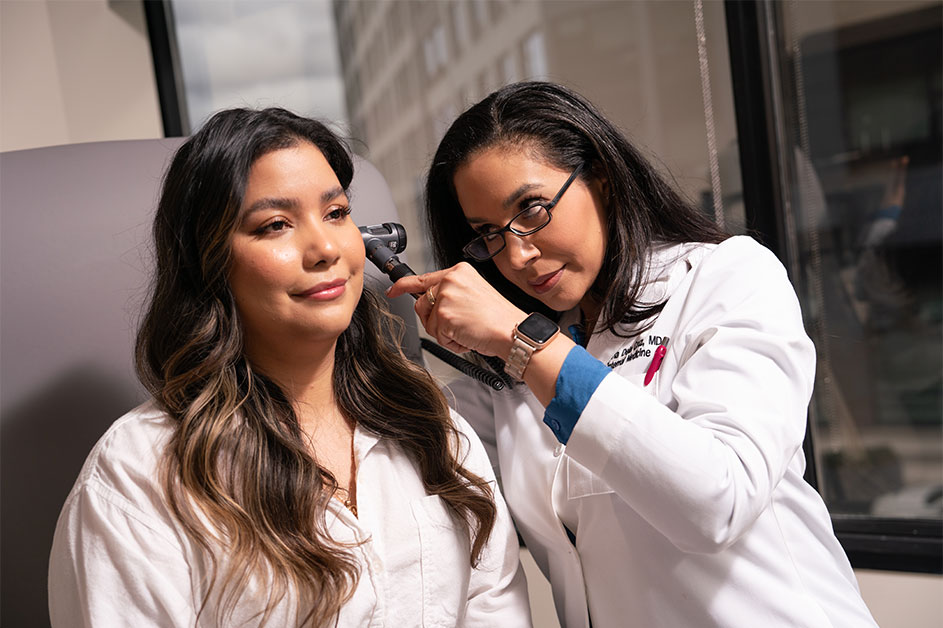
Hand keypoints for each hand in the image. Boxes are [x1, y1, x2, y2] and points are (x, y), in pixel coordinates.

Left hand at [387, 262, 526, 357]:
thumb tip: (430, 302)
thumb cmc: (498, 318)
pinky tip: (468, 336)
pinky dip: (451, 343)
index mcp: (459, 271)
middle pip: (422, 304)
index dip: (404, 285)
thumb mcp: (474, 294)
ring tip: (467, 329)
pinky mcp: (444, 315)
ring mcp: (446, 296)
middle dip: (434, 321)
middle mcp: (451, 280)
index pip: (424, 278)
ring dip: (445, 333)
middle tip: (458, 325)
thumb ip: (451, 293)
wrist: (513, 331)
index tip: (393, 289)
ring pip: (428, 322)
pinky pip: (437, 336)